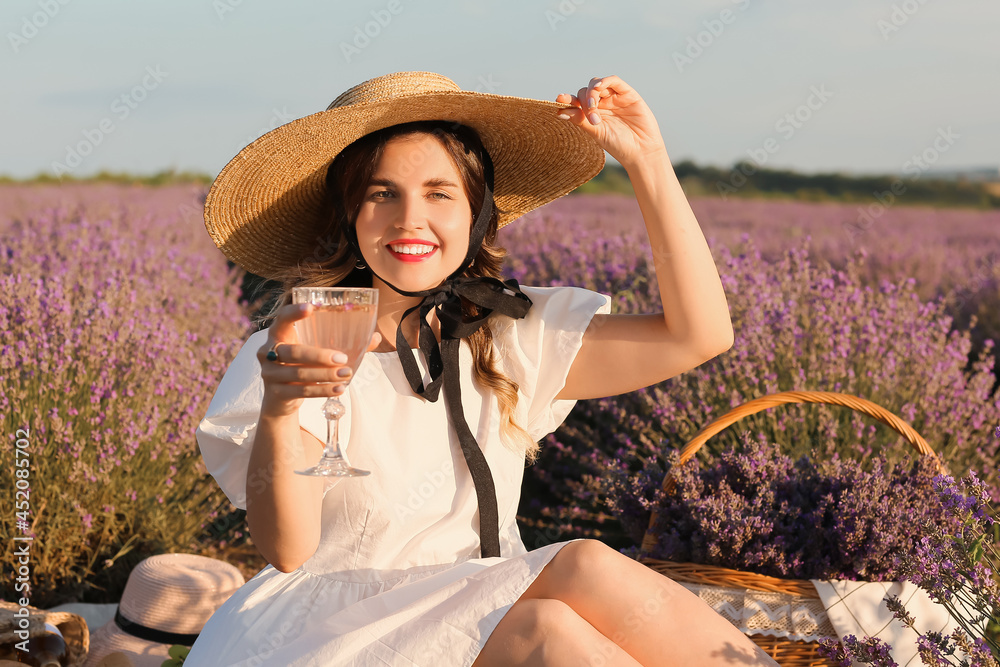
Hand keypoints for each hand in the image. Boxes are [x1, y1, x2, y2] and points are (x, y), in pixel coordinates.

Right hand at [257, 303, 380, 416]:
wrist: (281, 398)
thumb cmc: (303, 366)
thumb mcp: (317, 353)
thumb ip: (343, 343)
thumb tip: (375, 337)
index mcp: (279, 334)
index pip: (282, 318)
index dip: (294, 312)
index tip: (311, 307)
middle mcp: (268, 351)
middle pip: (292, 351)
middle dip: (318, 355)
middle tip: (343, 358)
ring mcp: (269, 373)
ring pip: (298, 373)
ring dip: (325, 375)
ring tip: (346, 374)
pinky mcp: (276, 393)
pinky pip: (302, 391)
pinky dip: (322, 390)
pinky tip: (339, 389)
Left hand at [556, 75, 667, 170]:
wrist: (641, 151)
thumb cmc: (618, 145)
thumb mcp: (596, 132)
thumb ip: (580, 120)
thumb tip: (559, 111)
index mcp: (591, 114)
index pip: (575, 102)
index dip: (567, 99)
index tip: (559, 99)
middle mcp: (601, 104)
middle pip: (585, 92)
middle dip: (583, 102)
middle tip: (591, 119)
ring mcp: (614, 98)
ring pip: (597, 84)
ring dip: (591, 93)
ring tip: (592, 108)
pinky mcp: (627, 94)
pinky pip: (614, 81)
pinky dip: (605, 81)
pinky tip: (598, 88)